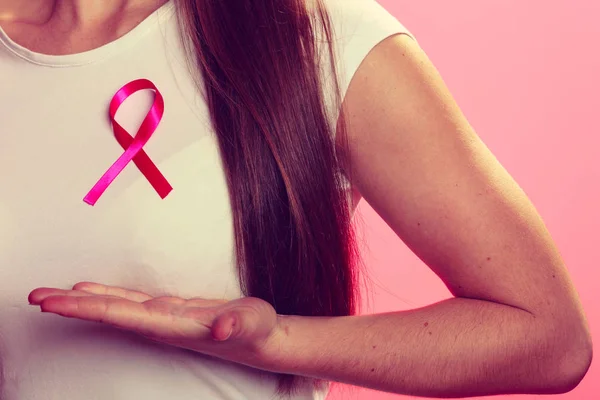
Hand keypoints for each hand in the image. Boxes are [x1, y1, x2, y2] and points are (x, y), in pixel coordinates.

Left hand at [28, 282, 279, 368]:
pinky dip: (106, 297)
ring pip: (114, 308)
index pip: (120, 315)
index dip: (86, 308)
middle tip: (34, 297)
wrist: (260, 341)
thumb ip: (237, 325)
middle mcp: (160, 324)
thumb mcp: (253, 323)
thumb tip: (222, 328)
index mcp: (172, 326)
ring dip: (82, 302)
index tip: (54, 304)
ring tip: (52, 296)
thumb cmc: (256, 331)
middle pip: (107, 314)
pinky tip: (92, 293)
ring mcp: (162, 319)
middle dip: (71, 306)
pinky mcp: (168, 311)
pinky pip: (128, 303)